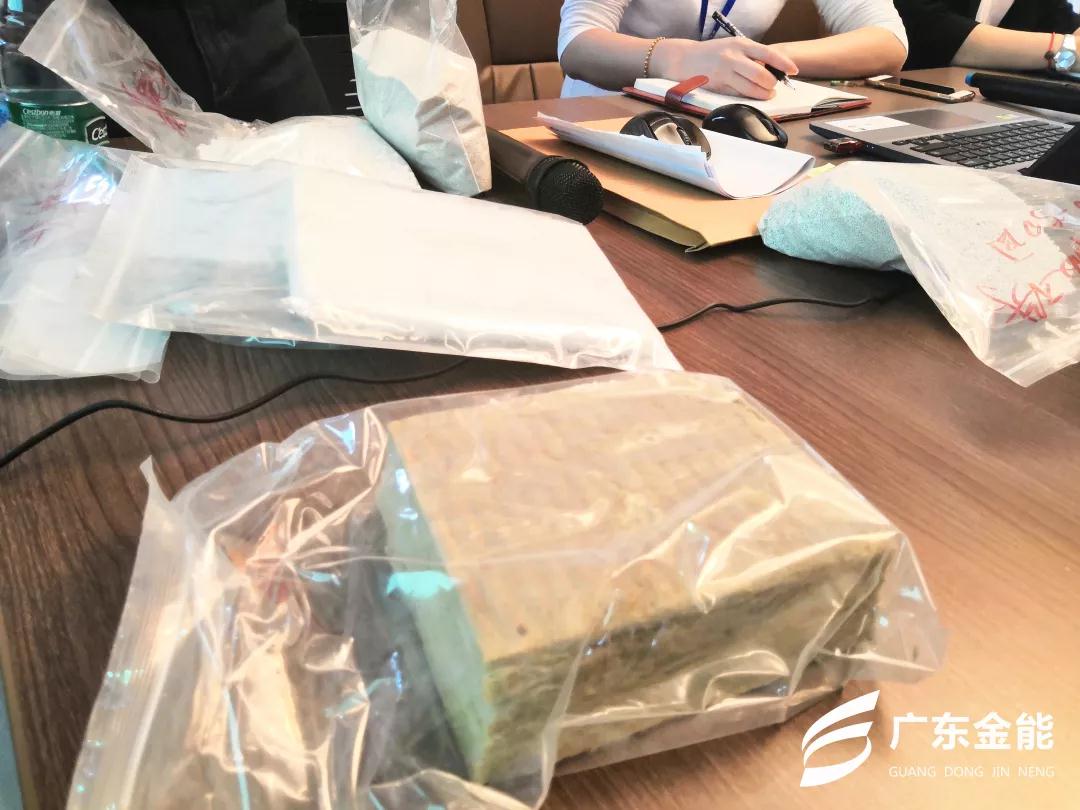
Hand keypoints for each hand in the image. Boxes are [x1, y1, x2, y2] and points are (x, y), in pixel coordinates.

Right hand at [652, 38, 798, 99]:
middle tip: (772, 87)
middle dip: (771, 84)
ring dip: (762, 94)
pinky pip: (739, 95)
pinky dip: (748, 97)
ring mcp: (725, 73)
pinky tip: (748, 95)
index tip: (794, 71)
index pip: (769, 54)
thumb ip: (750, 56)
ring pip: (752, 89)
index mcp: (741, 44)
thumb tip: (770, 68)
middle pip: (763, 75)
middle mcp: (734, 57)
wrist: (684, 59)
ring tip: (764, 93)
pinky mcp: (718, 87)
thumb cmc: (711, 54)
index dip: (784, 63)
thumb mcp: (732, 47)